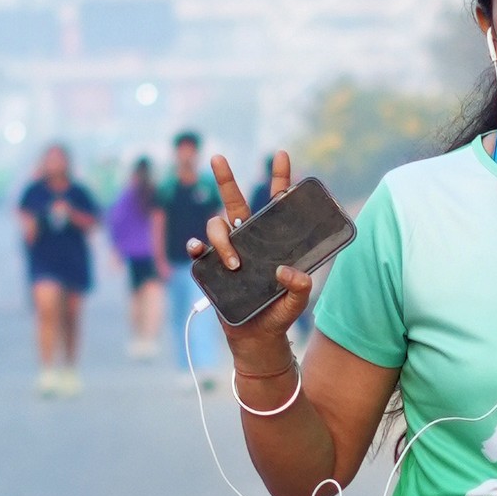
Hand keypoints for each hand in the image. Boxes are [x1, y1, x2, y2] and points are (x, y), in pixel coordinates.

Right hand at [189, 150, 316, 388]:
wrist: (257, 340)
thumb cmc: (279, 314)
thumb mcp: (298, 301)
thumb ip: (301, 286)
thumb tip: (286, 271)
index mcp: (273, 239)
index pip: (276, 203)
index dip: (280, 178)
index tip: (282, 155)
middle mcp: (248, 239)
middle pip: (235, 201)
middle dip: (225, 178)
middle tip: (218, 157)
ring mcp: (227, 252)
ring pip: (216, 225)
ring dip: (222, 238)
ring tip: (235, 263)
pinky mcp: (210, 268)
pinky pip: (197, 250)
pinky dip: (195, 246)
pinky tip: (197, 249)